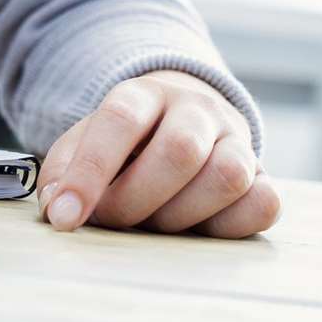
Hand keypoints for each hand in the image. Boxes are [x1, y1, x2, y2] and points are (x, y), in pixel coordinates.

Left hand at [37, 70, 280, 238]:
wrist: (183, 121)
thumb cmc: (127, 145)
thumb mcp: (87, 143)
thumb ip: (64, 171)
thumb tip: (56, 208)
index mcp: (145, 93)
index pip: (120, 119)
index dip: (90, 171)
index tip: (65, 216)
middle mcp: (196, 109)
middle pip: (180, 150)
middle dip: (137, 199)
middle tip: (113, 219)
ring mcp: (236, 139)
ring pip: (228, 176)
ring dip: (182, 216)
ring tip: (156, 222)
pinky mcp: (264, 174)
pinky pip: (265, 203)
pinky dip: (230, 226)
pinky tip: (198, 227)